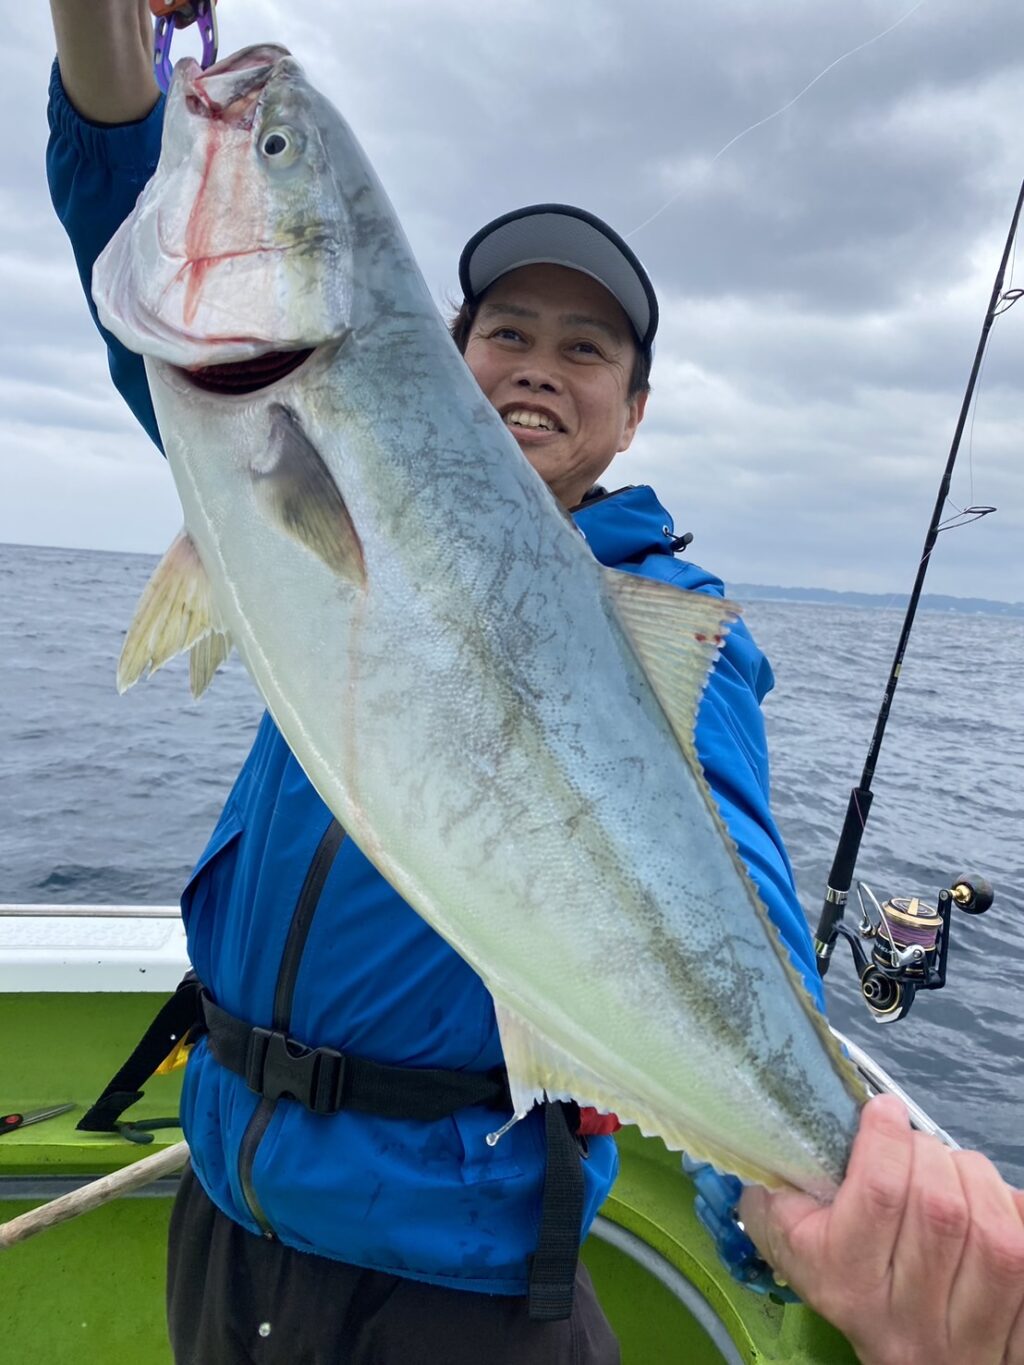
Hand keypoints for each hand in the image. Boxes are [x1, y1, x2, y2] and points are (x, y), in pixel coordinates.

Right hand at [739, 1094, 1023, 1364]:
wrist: (914, 1364)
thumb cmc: (851, 1291)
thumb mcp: (794, 1254)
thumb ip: (775, 1200)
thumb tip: (771, 1137)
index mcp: (846, 1284)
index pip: (877, 1196)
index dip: (886, 1140)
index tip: (884, 1111)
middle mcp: (909, 1315)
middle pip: (938, 1207)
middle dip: (931, 1153)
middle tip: (916, 1144)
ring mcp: (971, 1328)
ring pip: (992, 1230)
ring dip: (976, 1178)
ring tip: (954, 1170)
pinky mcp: (1016, 1329)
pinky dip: (1013, 1211)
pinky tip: (989, 1204)